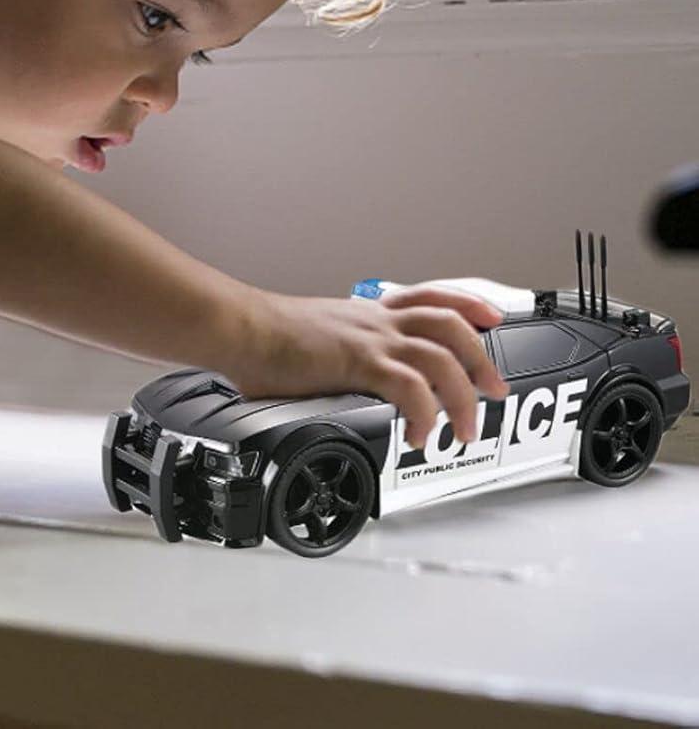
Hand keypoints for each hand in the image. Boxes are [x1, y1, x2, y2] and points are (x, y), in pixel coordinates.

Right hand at [223, 284, 512, 450]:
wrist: (239, 328)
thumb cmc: (260, 336)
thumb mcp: (311, 340)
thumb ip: (332, 360)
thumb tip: (327, 385)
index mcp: (365, 315)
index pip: (428, 297)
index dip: (465, 306)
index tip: (489, 318)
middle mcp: (374, 321)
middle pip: (450, 324)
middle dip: (481, 358)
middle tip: (493, 390)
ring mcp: (370, 339)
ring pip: (442, 356)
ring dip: (463, 396)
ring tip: (465, 428)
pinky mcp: (360, 361)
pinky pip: (411, 389)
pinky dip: (426, 415)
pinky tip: (420, 435)